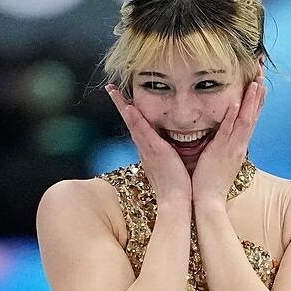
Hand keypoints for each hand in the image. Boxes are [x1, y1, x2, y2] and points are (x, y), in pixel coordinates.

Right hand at [105, 84, 191, 207]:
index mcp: (150, 151)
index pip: (138, 127)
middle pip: (130, 122)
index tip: (124, 99)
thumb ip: (173, 154)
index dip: (130, 112)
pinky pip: (142, 132)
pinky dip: (135, 120)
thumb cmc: (180, 185)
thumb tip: (177, 146)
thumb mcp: (174, 165)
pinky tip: (129, 108)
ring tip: (114, 92)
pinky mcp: (155, 151)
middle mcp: (145, 148)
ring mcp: (148, 150)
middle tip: (111, 89)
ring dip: (123, 106)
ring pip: (133, 123)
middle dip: (120, 105)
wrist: (178, 201)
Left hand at [191, 67, 266, 210]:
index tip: (259, 81)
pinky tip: (237, 103)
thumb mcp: (218, 159)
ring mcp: (232, 148)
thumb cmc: (208, 182)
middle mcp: (238, 145)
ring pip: (246, 120)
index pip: (250, 118)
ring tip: (258, 82)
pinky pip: (229, 132)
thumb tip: (220, 134)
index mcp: (237, 146)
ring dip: (252, 101)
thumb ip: (221, 145)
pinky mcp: (223, 152)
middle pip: (253, 114)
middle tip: (263, 72)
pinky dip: (234, 117)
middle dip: (258, 93)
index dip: (256, 100)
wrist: (207, 202)